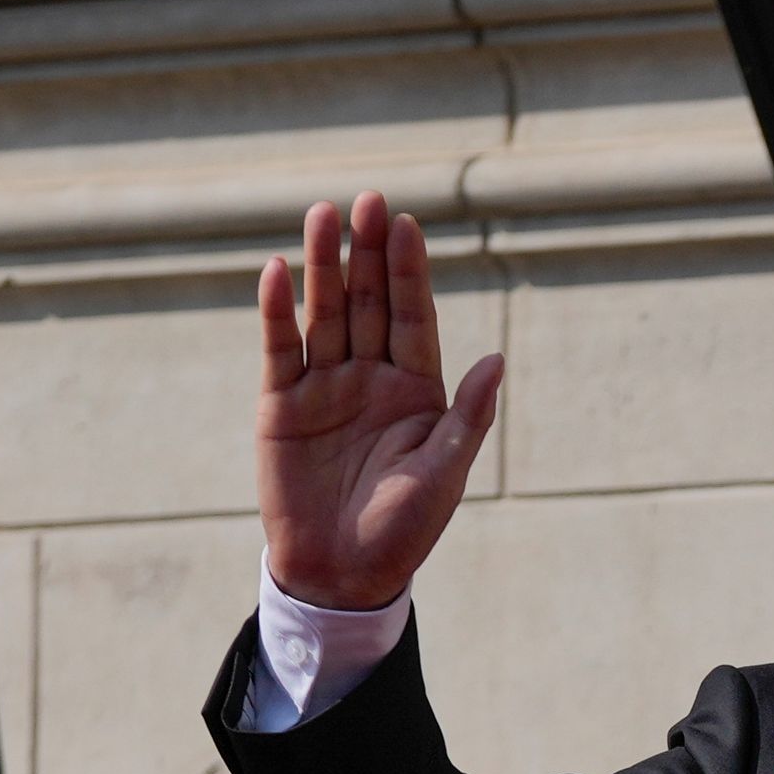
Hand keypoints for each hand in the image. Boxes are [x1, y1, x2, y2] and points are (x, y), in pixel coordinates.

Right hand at [258, 192, 502, 612]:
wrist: (344, 573)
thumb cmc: (404, 529)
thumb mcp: (444, 474)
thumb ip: (468, 417)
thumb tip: (496, 359)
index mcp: (418, 392)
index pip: (414, 318)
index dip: (409, 272)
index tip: (408, 224)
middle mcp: (371, 379)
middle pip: (369, 303)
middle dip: (368, 253)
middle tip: (368, 200)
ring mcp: (324, 388)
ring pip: (324, 314)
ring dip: (324, 266)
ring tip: (323, 215)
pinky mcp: (280, 404)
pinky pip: (279, 349)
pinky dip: (277, 312)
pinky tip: (277, 271)